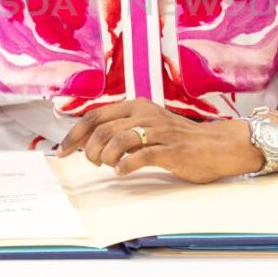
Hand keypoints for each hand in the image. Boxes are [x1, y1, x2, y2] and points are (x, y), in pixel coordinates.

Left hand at [55, 97, 263, 182]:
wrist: (216, 145)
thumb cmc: (178, 138)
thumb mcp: (147, 124)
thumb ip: (122, 128)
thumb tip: (89, 140)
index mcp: (135, 106)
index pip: (95, 115)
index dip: (75, 133)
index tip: (62, 150)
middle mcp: (144, 114)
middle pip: (102, 129)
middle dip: (88, 149)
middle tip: (91, 162)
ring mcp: (158, 131)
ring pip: (118, 141)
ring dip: (105, 157)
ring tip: (108, 165)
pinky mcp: (170, 150)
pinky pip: (141, 156)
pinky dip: (125, 165)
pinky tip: (122, 171)